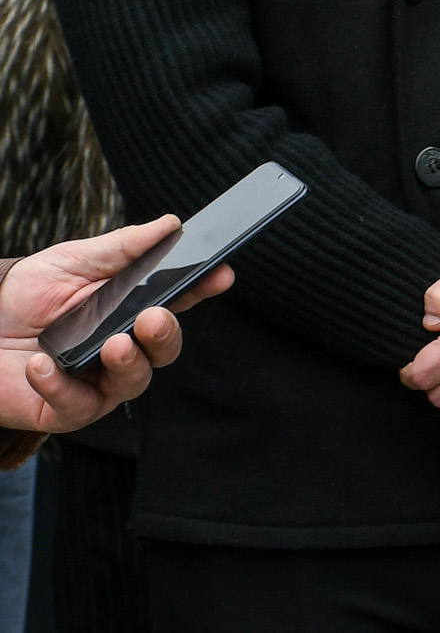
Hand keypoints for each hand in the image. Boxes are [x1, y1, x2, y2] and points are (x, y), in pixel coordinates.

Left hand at [0, 217, 232, 434]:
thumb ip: (123, 246)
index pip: (177, 299)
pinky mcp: (65, 408)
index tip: (220, 274)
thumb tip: (170, 223)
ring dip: (128, 365)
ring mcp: (97, 381)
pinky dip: (61, 386)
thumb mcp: (74, 261)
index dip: (203, 288)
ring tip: (113, 345)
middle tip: (154, 318)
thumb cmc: (26, 295)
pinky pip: (77, 405)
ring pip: (133, 383)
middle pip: (164, 350)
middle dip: (167, 336)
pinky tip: (43, 366)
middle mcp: (122, 346)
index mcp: (131, 308)